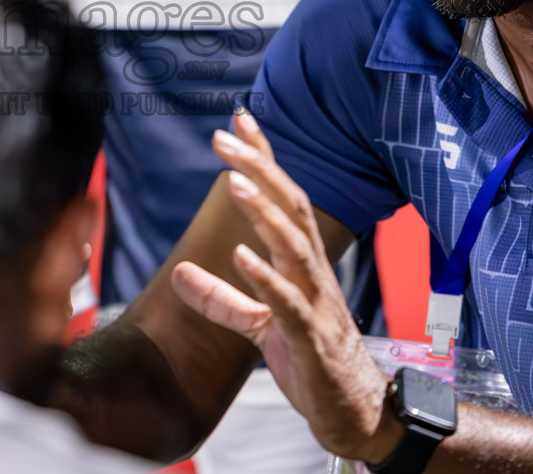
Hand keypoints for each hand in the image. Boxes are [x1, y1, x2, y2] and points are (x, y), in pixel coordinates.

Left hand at [171, 112, 402, 462]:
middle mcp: (312, 272)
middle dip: (260, 168)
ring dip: (265, 212)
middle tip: (224, 137)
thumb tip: (180, 274)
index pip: (284, 198)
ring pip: (293, 246)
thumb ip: (222, 300)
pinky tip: (243, 256)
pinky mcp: (310, 338)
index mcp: (301, 263)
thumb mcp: (259, 326)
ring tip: (235, 181)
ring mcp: (315, 303)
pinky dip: (266, 278)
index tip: (239, 120)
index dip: (263, 158)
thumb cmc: (312, 362)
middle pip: (291, 208)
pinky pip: (287, 303)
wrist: (353, 414)